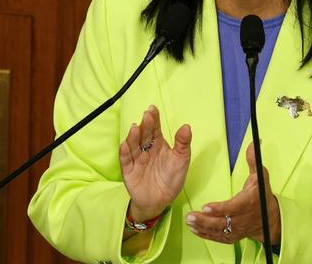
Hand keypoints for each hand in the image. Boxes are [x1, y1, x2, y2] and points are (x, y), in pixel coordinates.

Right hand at [119, 105, 191, 220]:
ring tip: (136, 127)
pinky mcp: (129, 171)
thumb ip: (183, 144)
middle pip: (144, 135)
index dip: (154, 119)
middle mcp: (146, 149)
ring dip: (133, 136)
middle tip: (147, 115)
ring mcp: (137, 159)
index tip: (153, 109)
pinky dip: (125, 153)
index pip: (155, 129)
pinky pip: (126, 160)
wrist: (161, 201)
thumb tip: (186, 126)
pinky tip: (125, 145)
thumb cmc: (172, 179)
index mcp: (158, 145)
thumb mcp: (181, 160)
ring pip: (133, 145)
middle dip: (145, 125)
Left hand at [185, 142, 280, 244]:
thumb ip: (253, 160)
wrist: (269, 219)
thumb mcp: (260, 176)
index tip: (206, 207)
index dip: (219, 208)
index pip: (232, 207)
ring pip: (217, 231)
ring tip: (189, 221)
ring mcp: (236, 229)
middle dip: (204, 220)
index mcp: (247, 203)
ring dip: (202, 227)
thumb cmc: (262, 196)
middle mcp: (241, 218)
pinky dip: (205, 234)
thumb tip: (253, 143)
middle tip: (190, 216)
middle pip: (221, 222)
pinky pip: (217, 237)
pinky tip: (194, 229)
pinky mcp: (232, 236)